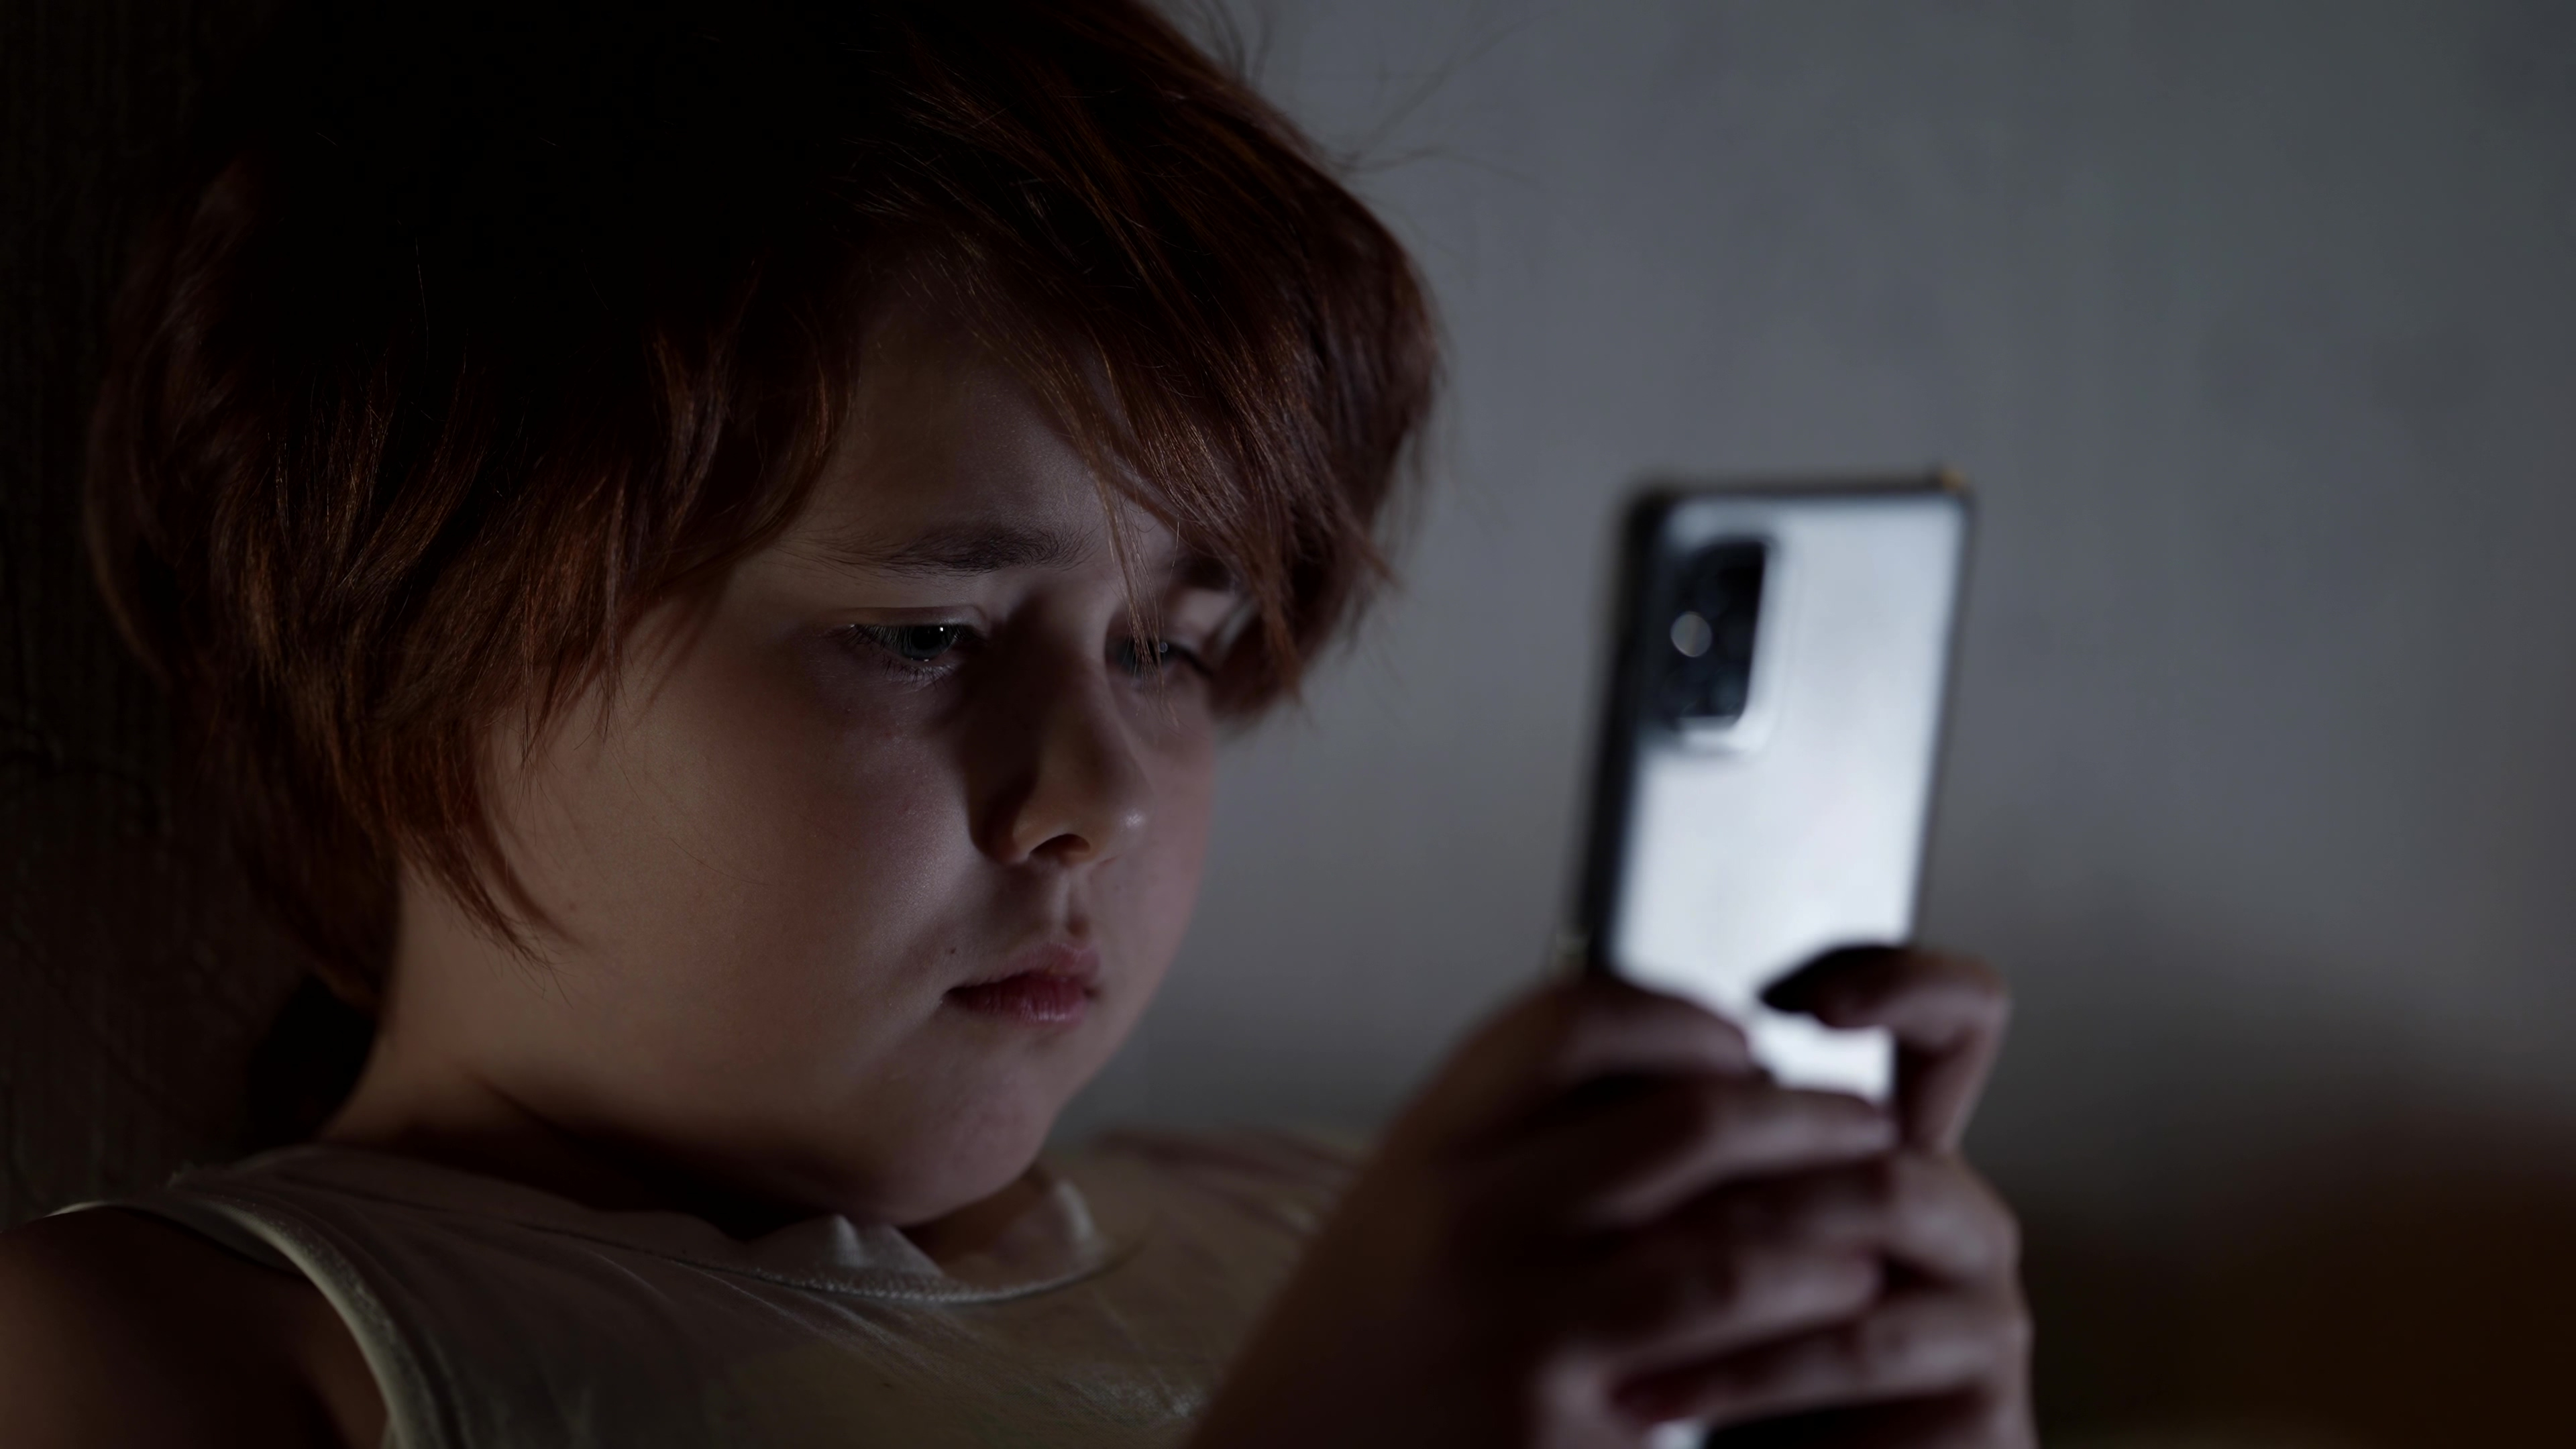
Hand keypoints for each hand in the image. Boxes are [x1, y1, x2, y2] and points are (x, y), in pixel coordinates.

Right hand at [1191, 973, 1904, 1448]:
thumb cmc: (1367, 1340)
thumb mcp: (1407, 1204)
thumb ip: (1512, 1137)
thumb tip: (1678, 1069)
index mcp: (1428, 1145)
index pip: (1571, 1022)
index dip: (1681, 1016)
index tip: (1741, 1037)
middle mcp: (1466, 1220)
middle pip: (1682, 1122)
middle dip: (1800, 1115)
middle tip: (1859, 1123)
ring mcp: (1516, 1327)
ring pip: (1728, 1250)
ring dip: (1824, 1234)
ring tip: (1865, 1228)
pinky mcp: (1561, 1425)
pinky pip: (1718, 1362)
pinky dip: (1791, 1332)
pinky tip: (1824, 1321)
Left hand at [1626, 946, 2032, 1445]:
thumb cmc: (1717, 1375)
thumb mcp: (1676, 1242)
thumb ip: (1673, 1152)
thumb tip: (1595, 1059)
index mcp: (1880, 1149)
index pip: (1945, 1020)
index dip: (1893, 980)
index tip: (1786, 995)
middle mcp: (1942, 1204)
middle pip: (1881, 1121)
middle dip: (1754, 1142)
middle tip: (1643, 1179)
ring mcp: (1974, 1291)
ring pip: (1881, 1201)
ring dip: (1744, 1241)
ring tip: (1633, 1288)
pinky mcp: (1982, 1383)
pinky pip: (1863, 1338)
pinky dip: (1743, 1364)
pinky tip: (1650, 1389)